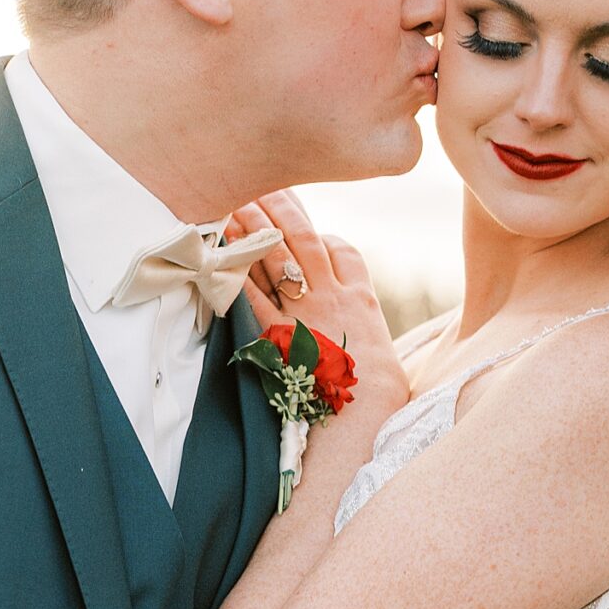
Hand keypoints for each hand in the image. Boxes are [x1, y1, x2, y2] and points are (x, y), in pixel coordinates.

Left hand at [224, 194, 408, 409]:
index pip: (344, 252)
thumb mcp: (385, 362)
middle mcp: (333, 298)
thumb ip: (368, 340)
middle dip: (283, 208)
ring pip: (278, 255)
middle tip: (262, 184)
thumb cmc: (378, 404)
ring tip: (237, 201)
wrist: (363, 424)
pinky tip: (223, 252)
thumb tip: (366, 347)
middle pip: (305, 239)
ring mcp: (304, 313)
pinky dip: (237, 270)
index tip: (308, 225)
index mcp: (362, 302)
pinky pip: (253, 294)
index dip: (324, 234)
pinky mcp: (278, 335)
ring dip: (255, 226)